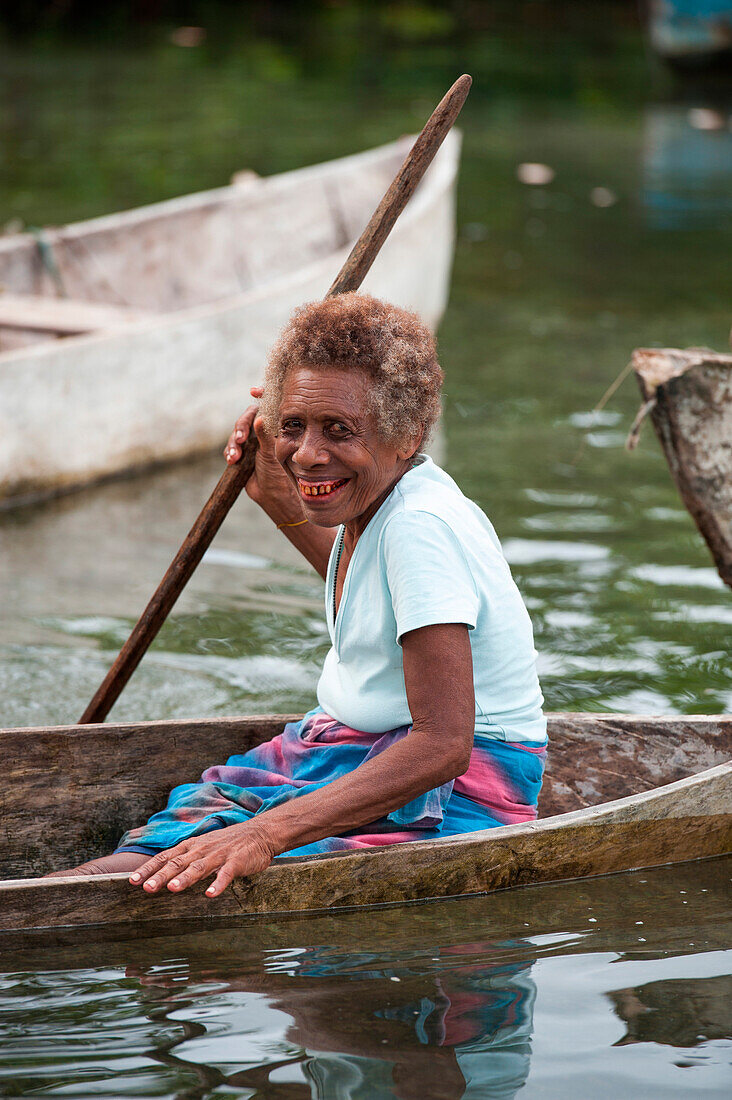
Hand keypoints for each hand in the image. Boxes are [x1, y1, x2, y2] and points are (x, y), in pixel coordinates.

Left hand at [128, 821, 275, 897]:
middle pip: (178, 863)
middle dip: (161, 875)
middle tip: (146, 888)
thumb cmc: (227, 843)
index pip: (165, 857)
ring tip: (173, 889)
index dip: (149, 869)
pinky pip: (226, 874)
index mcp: (191, 847)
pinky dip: (218, 883)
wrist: (259, 833)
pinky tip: (211, 894)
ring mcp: (219, 855)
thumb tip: (159, 873)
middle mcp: (201, 850)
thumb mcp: (202, 846)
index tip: (132, 880)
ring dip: (186, 878)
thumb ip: (184, 858)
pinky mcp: (236, 862)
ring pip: (199, 867)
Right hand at [224, 386, 301, 518]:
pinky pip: (231, 447)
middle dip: (241, 426)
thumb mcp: (273, 453)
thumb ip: (265, 435)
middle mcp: (264, 432)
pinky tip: (232, 460)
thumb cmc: (280, 474)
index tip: (254, 391)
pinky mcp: (242, 454)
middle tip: (241, 438)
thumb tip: (260, 417)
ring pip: (236, 433)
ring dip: (233, 443)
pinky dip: (229, 452)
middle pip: (247, 418)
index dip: (261, 396)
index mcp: (276, 428)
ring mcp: (252, 443)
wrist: (273, 496)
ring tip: (235, 456)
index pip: (268, 406)